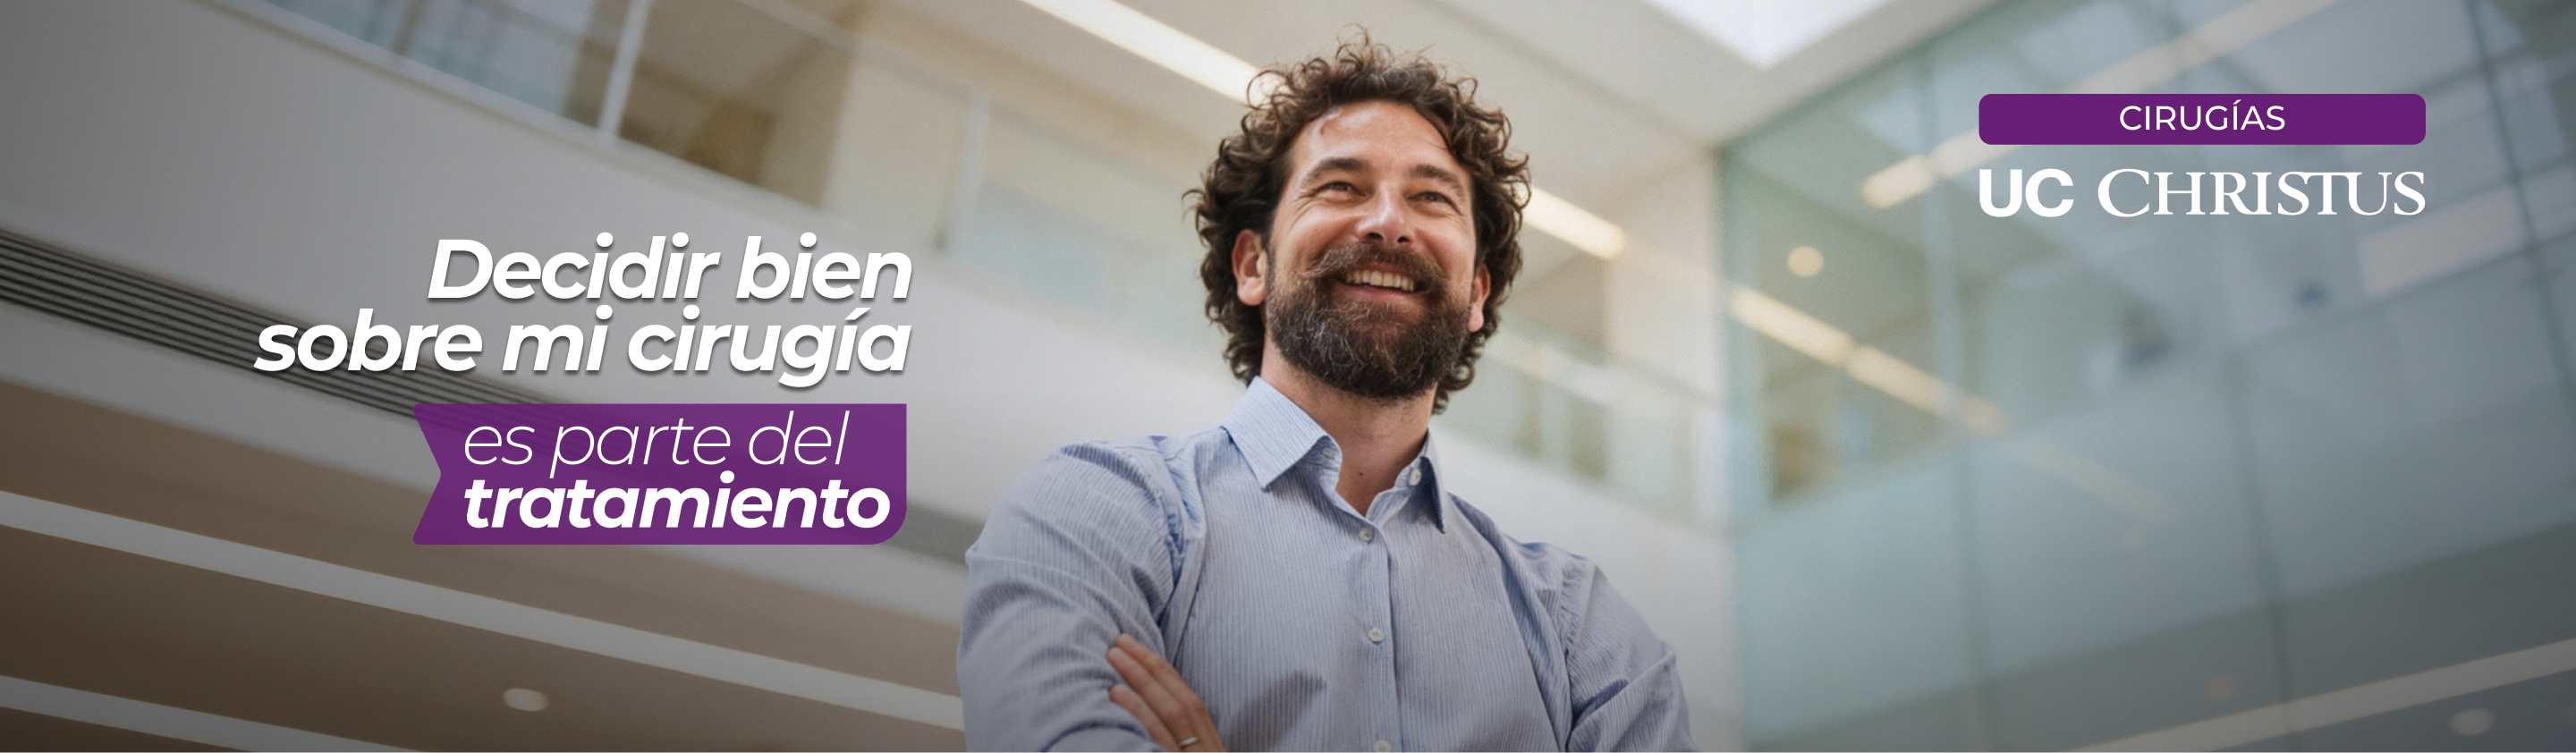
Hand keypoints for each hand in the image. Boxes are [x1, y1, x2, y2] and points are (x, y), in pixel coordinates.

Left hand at [1106, 634, 1225, 752]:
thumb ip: (1176, 741)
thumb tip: (1145, 707)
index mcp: (1210, 746)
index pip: (1189, 701)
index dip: (1162, 671)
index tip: (1134, 647)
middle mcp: (1207, 749)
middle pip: (1182, 701)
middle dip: (1150, 667)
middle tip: (1119, 643)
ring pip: (1174, 714)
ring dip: (1143, 681)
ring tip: (1115, 658)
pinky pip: (1160, 738)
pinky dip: (1141, 713)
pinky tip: (1118, 693)